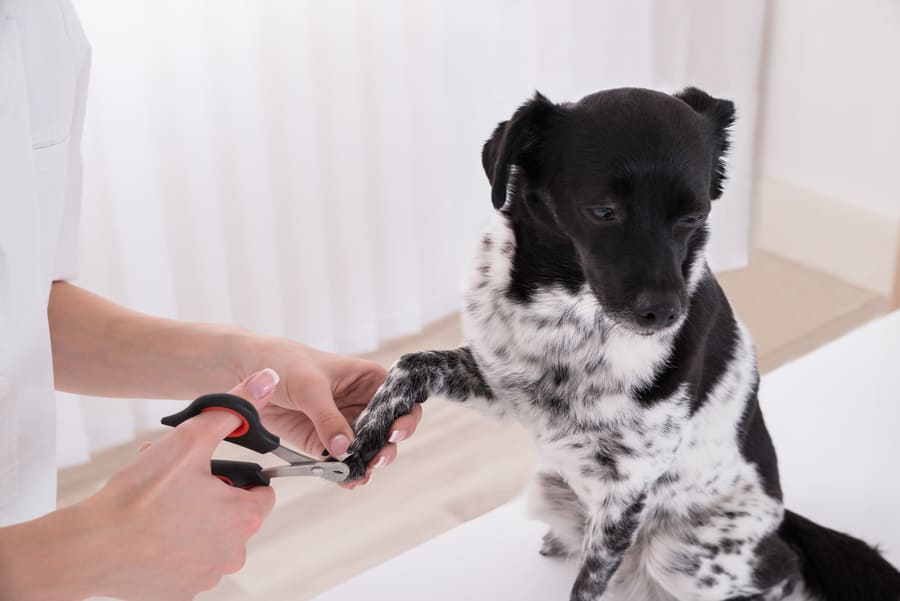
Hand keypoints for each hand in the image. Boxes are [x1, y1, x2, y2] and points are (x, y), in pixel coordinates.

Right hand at [78, 370, 277, 600]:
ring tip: (158, 501)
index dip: (237, 476)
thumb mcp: (191, 440)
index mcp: (244, 518)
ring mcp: (206, 576)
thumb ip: (232, 410)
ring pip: (208, 537)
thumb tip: (265, 382)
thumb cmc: (139, 497)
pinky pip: (186, 561)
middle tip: (177, 480)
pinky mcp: (179, 592)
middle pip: (233, 514)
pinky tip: (148, 530)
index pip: (262, 491)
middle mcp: (233, 553)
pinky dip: (172, 546)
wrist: (91, 547)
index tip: (211, 470)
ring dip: (191, 518)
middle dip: (210, 494)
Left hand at [241, 339, 421, 486]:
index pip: (399, 399)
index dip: (405, 416)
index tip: (396, 431)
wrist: (246, 370)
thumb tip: (345, 446)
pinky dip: (343, 472)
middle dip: (386, 447)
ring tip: (359, 474)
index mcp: (368, 379)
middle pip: (386, 430)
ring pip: (365, 450)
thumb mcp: (310, 386)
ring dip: (366, 463)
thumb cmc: (284, 362)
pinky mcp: (322, 442)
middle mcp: (361, 403)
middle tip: (376, 459)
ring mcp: (343, 424)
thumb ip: (328, 417)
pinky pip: (339, 461)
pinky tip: (345, 480)